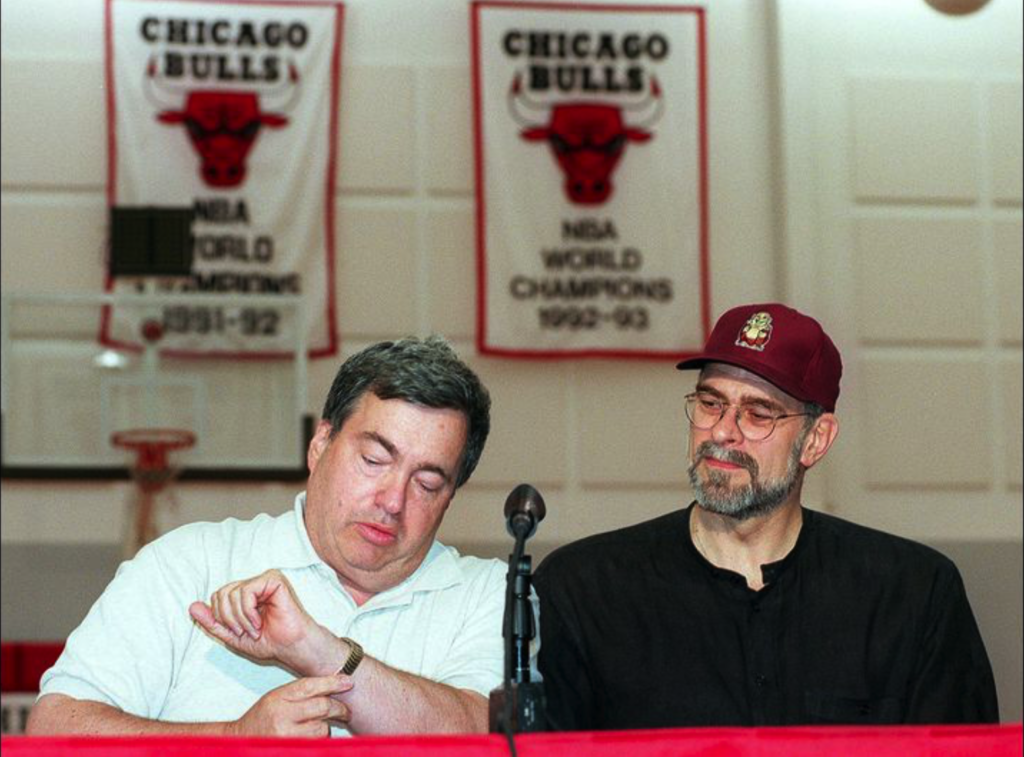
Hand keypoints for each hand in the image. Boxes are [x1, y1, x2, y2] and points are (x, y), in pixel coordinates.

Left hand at [190, 569, 331, 672]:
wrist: (292, 647)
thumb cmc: (269, 641)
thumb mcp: (233, 636)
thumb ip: (213, 622)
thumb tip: (192, 607)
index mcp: (245, 593)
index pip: (217, 596)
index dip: (221, 617)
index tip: (238, 632)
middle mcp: (254, 583)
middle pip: (221, 593)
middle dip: (228, 618)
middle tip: (245, 631)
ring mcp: (264, 579)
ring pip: (232, 593)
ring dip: (240, 619)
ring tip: (255, 628)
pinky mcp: (274, 579)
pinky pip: (246, 591)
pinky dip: (248, 612)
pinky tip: (260, 621)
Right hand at [229, 674, 353, 736]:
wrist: (241, 741)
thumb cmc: (261, 718)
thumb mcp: (276, 698)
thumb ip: (300, 693)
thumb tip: (332, 686)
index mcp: (278, 698)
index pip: (311, 686)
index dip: (333, 682)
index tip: (347, 682)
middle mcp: (282, 716)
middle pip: (322, 707)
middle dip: (338, 708)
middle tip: (345, 710)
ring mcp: (285, 737)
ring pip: (322, 729)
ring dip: (325, 727)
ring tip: (316, 727)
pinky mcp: (290, 750)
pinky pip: (315, 745)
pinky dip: (318, 741)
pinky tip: (310, 738)